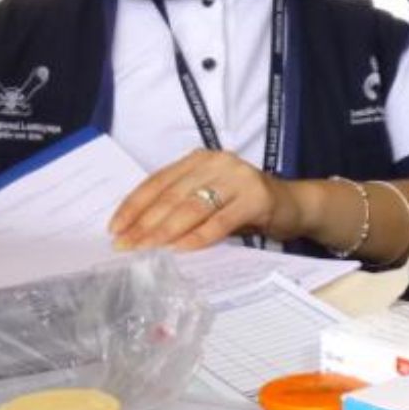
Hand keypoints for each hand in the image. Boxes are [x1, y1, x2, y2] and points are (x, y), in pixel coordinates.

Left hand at [109, 150, 307, 251]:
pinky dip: (198, 237)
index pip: (157, 182)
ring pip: (192, 207)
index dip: (134, 206)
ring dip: (165, 231)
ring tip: (147, 249)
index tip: (115, 229)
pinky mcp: (256, 198)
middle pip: (172, 195)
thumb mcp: (210, 198)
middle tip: (126, 246)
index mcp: (198, 159)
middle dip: (145, 223)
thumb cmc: (244, 206)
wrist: (293, 204)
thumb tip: (139, 232)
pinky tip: (181, 250)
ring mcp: (237, 178)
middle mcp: (216, 162)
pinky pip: (220, 221)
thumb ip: (181, 206)